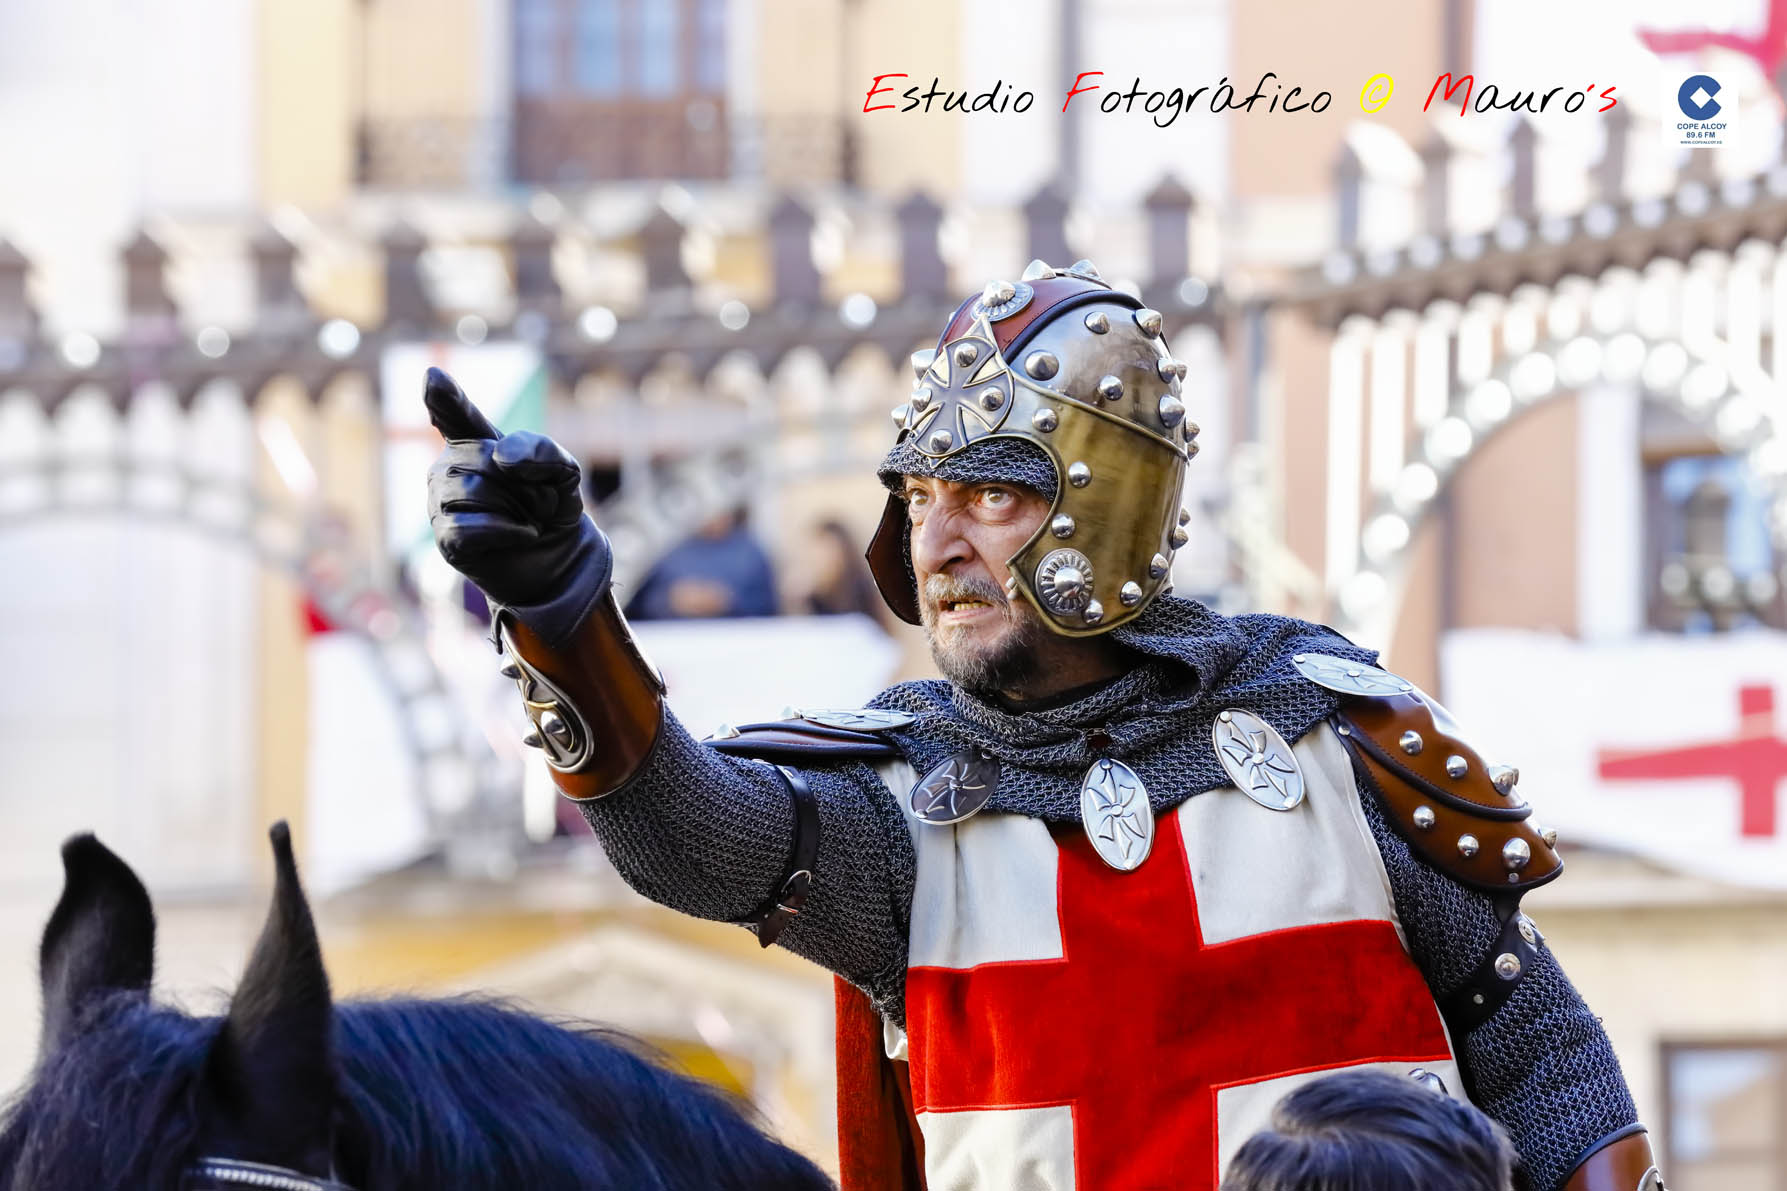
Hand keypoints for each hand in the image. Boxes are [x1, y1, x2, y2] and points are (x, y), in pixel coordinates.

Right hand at [425, 367, 609, 635]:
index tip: (432, 378)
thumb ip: (541, 450)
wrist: (560, 558)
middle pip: (484, 458)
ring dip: (519, 508)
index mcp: (474, 439)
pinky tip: (523, 535)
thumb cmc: (552, 506)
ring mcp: (441, 502)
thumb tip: (501, 458)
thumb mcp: (563, 470)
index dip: (444, 396)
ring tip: (526, 518)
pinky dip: (510, 531)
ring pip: (476, 491)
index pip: (454, 412)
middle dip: (525, 483)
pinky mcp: (447, 538)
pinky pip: (474, 526)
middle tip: (536, 502)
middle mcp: (449, 464)